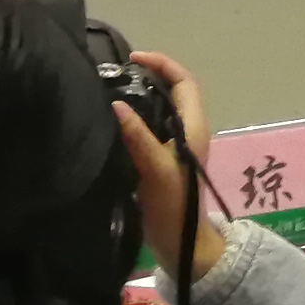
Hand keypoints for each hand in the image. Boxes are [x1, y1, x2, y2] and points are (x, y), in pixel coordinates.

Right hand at [112, 48, 230, 283]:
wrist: (182, 246)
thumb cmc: (174, 206)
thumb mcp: (155, 169)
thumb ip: (138, 137)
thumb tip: (117, 104)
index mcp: (194, 127)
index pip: (183, 82)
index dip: (163, 64)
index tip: (134, 58)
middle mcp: (188, 131)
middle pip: (172, 91)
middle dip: (149, 76)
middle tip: (117, 73)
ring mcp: (176, 147)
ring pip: (161, 109)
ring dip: (141, 95)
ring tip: (111, 90)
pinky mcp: (163, 161)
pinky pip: (151, 127)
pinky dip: (135, 117)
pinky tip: (112, 122)